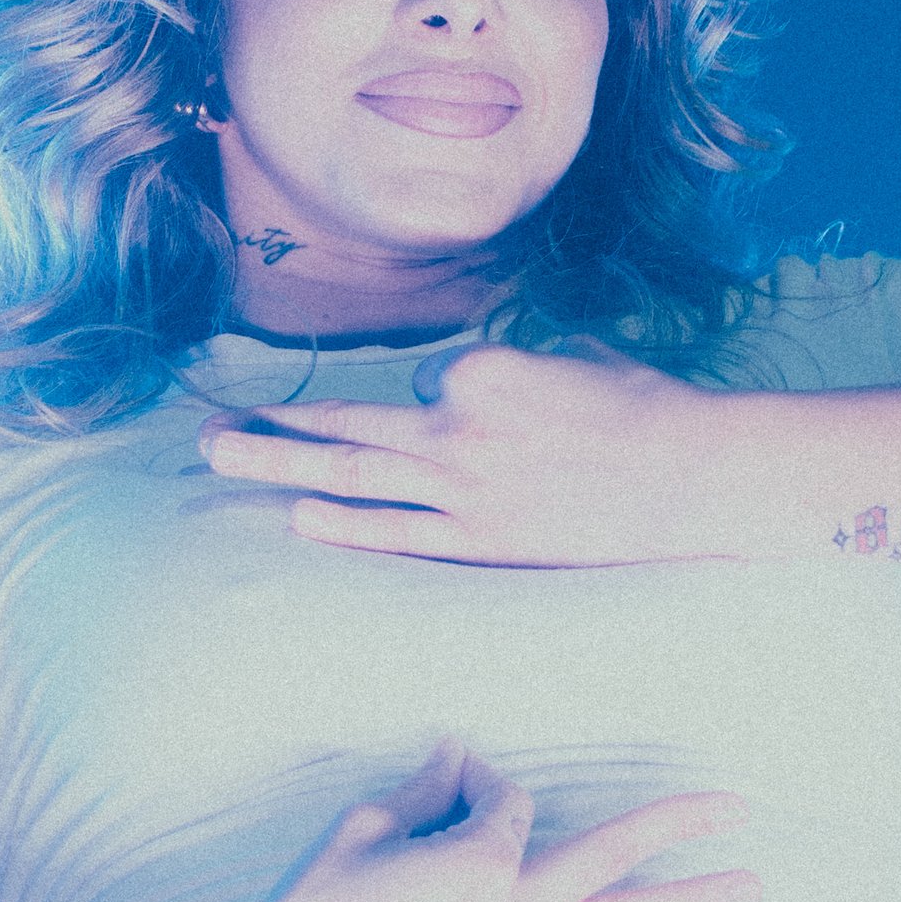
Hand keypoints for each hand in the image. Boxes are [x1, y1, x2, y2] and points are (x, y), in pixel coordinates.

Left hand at [198, 343, 767, 565]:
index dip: (441, 400)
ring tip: (223, 461)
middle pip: (342, 427)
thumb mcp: (575, 357)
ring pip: (349, 478)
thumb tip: (485, 384)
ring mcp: (464, 490)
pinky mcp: (482, 545)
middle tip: (206, 431)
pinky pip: (397, 536)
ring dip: (278, 469)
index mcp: (481, 368)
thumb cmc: (645, 408)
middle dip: (268, 429)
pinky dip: (345, 529)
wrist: (694, 475)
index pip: (423, 383)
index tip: (463, 419)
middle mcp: (458, 426)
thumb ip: (519, 366)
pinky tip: (299, 521)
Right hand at [234, 742, 759, 901]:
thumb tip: (460, 750)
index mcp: (480, 858)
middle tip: (742, 806)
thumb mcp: (365, 828)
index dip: (486, 787)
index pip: (513, 803)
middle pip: (615, 852)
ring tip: (750, 888)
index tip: (460, 785)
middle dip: (681, 823)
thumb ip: (427, 790)